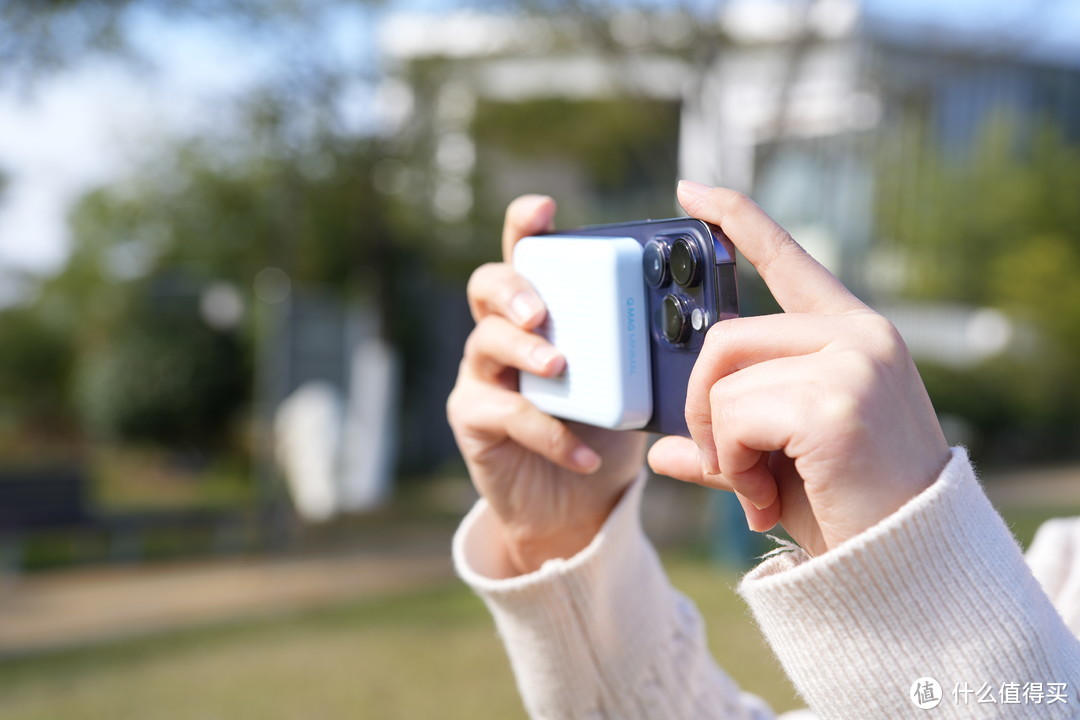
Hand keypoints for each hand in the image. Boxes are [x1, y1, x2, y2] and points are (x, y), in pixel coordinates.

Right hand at [447, 195, 646, 573]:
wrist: (578, 503)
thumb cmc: (608, 427)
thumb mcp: (633, 378)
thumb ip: (649, 345)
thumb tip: (712, 317)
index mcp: (543, 307)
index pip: (524, 251)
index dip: (525, 224)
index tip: (544, 209)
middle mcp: (504, 331)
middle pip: (486, 285)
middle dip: (514, 289)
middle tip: (542, 310)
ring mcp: (483, 375)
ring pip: (485, 343)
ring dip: (525, 352)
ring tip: (558, 367)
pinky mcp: (475, 421)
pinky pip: (505, 416)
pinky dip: (548, 433)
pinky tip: (585, 454)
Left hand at [649, 181, 950, 556]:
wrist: (903, 564)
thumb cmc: (849, 506)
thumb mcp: (781, 460)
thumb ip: (725, 442)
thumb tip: (659, 452)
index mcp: (852, 333)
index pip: (788, 259)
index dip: (736, 219)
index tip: (692, 191)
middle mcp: (859, 334)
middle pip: (725, 338)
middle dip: (703, 408)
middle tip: (721, 461)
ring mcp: (852, 362)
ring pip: (725, 383)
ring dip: (722, 446)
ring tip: (756, 489)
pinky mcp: (834, 401)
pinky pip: (734, 416)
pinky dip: (732, 464)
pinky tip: (765, 498)